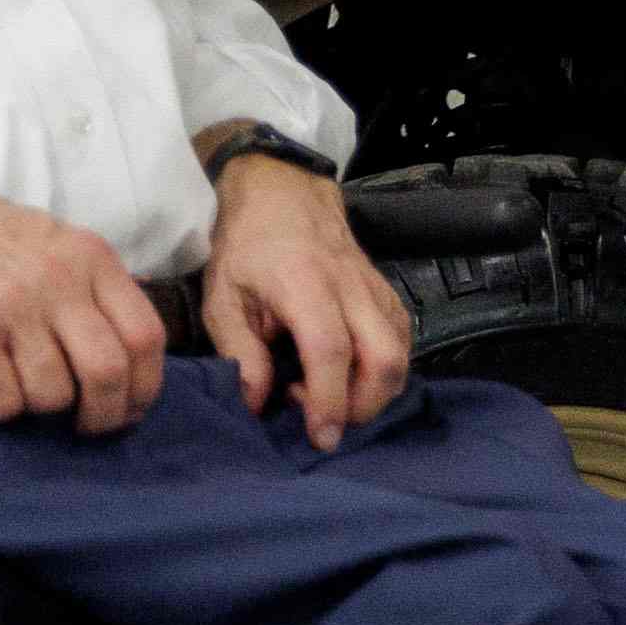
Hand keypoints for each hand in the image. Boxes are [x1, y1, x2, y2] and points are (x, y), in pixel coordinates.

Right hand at [0, 165, 174, 434]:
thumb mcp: (56, 241)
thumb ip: (94, 287)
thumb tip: (131, 352)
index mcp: (90, 256)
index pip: (145, 334)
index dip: (146, 385)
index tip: (132, 406)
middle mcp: (57, 280)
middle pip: (107, 371)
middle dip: (105, 414)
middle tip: (89, 424)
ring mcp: (12, 307)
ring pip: (53, 393)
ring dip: (44, 407)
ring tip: (27, 390)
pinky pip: (2, 401)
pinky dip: (0, 409)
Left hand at [196, 152, 413, 450]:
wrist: (280, 187)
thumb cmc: (246, 244)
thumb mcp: (222, 296)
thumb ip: (239, 352)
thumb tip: (258, 403)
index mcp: (304, 285)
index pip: (331, 352)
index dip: (330, 401)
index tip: (320, 437)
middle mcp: (349, 288)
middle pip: (385, 359)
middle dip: (365, 407)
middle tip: (326, 418)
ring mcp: (373, 287)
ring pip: (401, 351)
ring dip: (377, 390)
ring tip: (334, 393)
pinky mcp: (385, 289)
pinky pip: (403, 336)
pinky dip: (387, 366)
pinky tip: (354, 371)